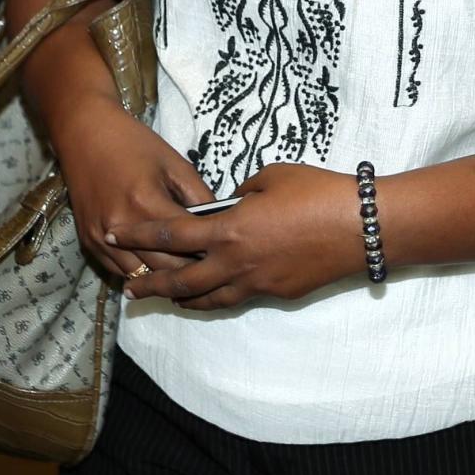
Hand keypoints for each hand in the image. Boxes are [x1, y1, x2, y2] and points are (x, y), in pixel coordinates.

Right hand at [52, 92, 211, 279]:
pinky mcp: (88, 243)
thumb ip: (199, 195)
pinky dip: (140, 272)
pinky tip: (156, 267)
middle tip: (209, 267)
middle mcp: (121, 226)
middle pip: (163, 267)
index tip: (223, 253)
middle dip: (189, 270)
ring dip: (164, 277)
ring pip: (141, 276)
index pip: (184, 242)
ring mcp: (101, 238)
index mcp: (146, 202)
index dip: (206, 251)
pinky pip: (119, 271)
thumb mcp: (174, 163)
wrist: (85, 134)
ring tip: (185, 272)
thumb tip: (218, 222)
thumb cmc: (134, 144)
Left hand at [108, 162, 364, 308]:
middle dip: (150, 284)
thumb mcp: (272, 176)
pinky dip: (218, 296)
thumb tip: (231, 204)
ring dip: (182, 298)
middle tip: (129, 287)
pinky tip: (215, 292)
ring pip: (208, 299)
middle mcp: (236, 263)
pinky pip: (238, 297)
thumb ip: (242, 193)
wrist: (360, 225)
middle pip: (181, 280)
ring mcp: (257, 284)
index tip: (114, 232)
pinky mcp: (278, 293)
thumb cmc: (317, 191)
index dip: (139, 234)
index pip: (171, 234)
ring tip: (166, 296)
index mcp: (230, 229)